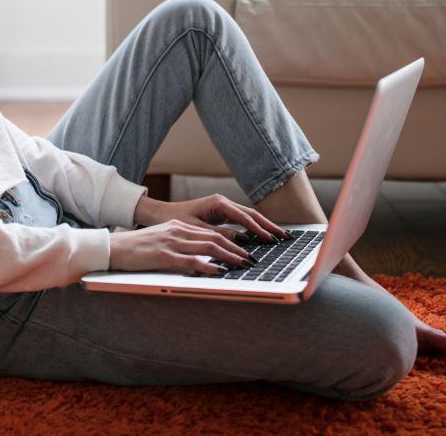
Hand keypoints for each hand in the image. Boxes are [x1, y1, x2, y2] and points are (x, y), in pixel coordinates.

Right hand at [108, 218, 256, 275]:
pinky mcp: (163, 256)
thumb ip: (180, 245)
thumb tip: (200, 256)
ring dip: (228, 257)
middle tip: (251, 259)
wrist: (113, 248)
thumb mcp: (161, 241)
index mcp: (178, 226)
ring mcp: (171, 243)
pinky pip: (190, 260)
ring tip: (242, 265)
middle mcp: (177, 231)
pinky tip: (219, 271)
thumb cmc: (136, 248)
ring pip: (207, 247)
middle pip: (214, 238)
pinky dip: (207, 265)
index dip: (231, 242)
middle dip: (236, 249)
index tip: (244, 251)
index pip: (210, 232)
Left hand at [134, 193, 288, 242]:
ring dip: (264, 227)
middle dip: (269, 226)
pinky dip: (254, 228)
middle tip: (285, 237)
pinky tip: (262, 237)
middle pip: (252, 214)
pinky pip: (242, 221)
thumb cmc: (175, 220)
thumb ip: (218, 235)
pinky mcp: (221, 213)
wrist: (161, 214)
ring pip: (249, 217)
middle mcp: (223, 202)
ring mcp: (223, 207)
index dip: (259, 230)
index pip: (245, 217)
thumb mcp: (196, 230)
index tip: (271, 240)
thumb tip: (241, 243)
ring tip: (279, 237)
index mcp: (218, 203)